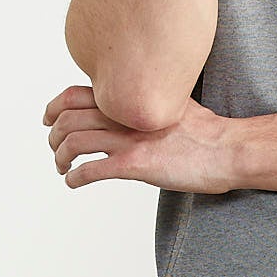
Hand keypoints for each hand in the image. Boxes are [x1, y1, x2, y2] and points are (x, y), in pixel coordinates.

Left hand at [43, 84, 237, 194]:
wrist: (227, 149)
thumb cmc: (207, 132)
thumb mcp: (172, 104)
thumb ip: (145, 104)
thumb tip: (133, 108)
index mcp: (131, 98)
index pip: (76, 94)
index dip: (54, 106)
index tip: (49, 118)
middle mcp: (125, 115)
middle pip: (68, 118)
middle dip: (53, 135)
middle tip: (54, 148)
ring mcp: (129, 139)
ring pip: (73, 143)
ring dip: (60, 157)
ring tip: (62, 167)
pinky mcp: (135, 165)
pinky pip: (91, 170)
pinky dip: (75, 177)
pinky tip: (73, 182)